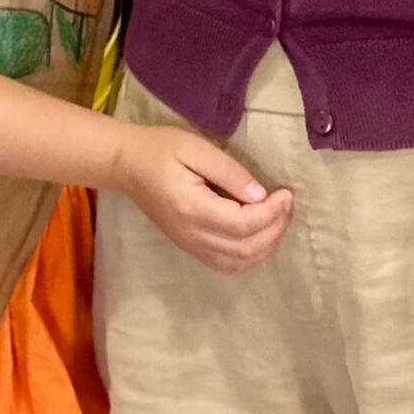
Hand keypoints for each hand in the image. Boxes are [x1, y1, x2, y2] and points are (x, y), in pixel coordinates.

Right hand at [112, 123, 292, 273]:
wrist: (127, 165)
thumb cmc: (160, 149)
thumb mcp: (195, 148)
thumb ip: (229, 172)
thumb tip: (260, 194)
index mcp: (192, 209)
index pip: (244, 225)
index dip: (272, 213)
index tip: (286, 192)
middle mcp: (192, 235)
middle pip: (246, 248)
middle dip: (276, 228)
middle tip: (287, 202)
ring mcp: (190, 245)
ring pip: (239, 262)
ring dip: (266, 244)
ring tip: (278, 217)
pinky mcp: (190, 246)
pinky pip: (226, 264)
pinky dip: (250, 255)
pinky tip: (260, 234)